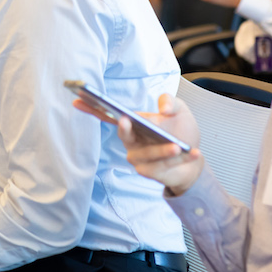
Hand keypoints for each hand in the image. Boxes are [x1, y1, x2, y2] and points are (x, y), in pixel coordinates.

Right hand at [75, 93, 203, 194]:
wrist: (194, 157)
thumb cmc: (180, 131)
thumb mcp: (179, 110)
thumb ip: (170, 101)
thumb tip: (163, 109)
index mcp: (133, 123)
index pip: (108, 115)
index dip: (92, 108)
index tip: (77, 98)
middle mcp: (131, 141)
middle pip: (123, 135)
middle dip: (124, 129)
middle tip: (127, 120)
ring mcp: (139, 159)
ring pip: (146, 155)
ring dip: (162, 151)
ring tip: (177, 146)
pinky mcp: (150, 173)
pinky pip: (161, 168)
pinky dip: (179, 160)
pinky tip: (193, 152)